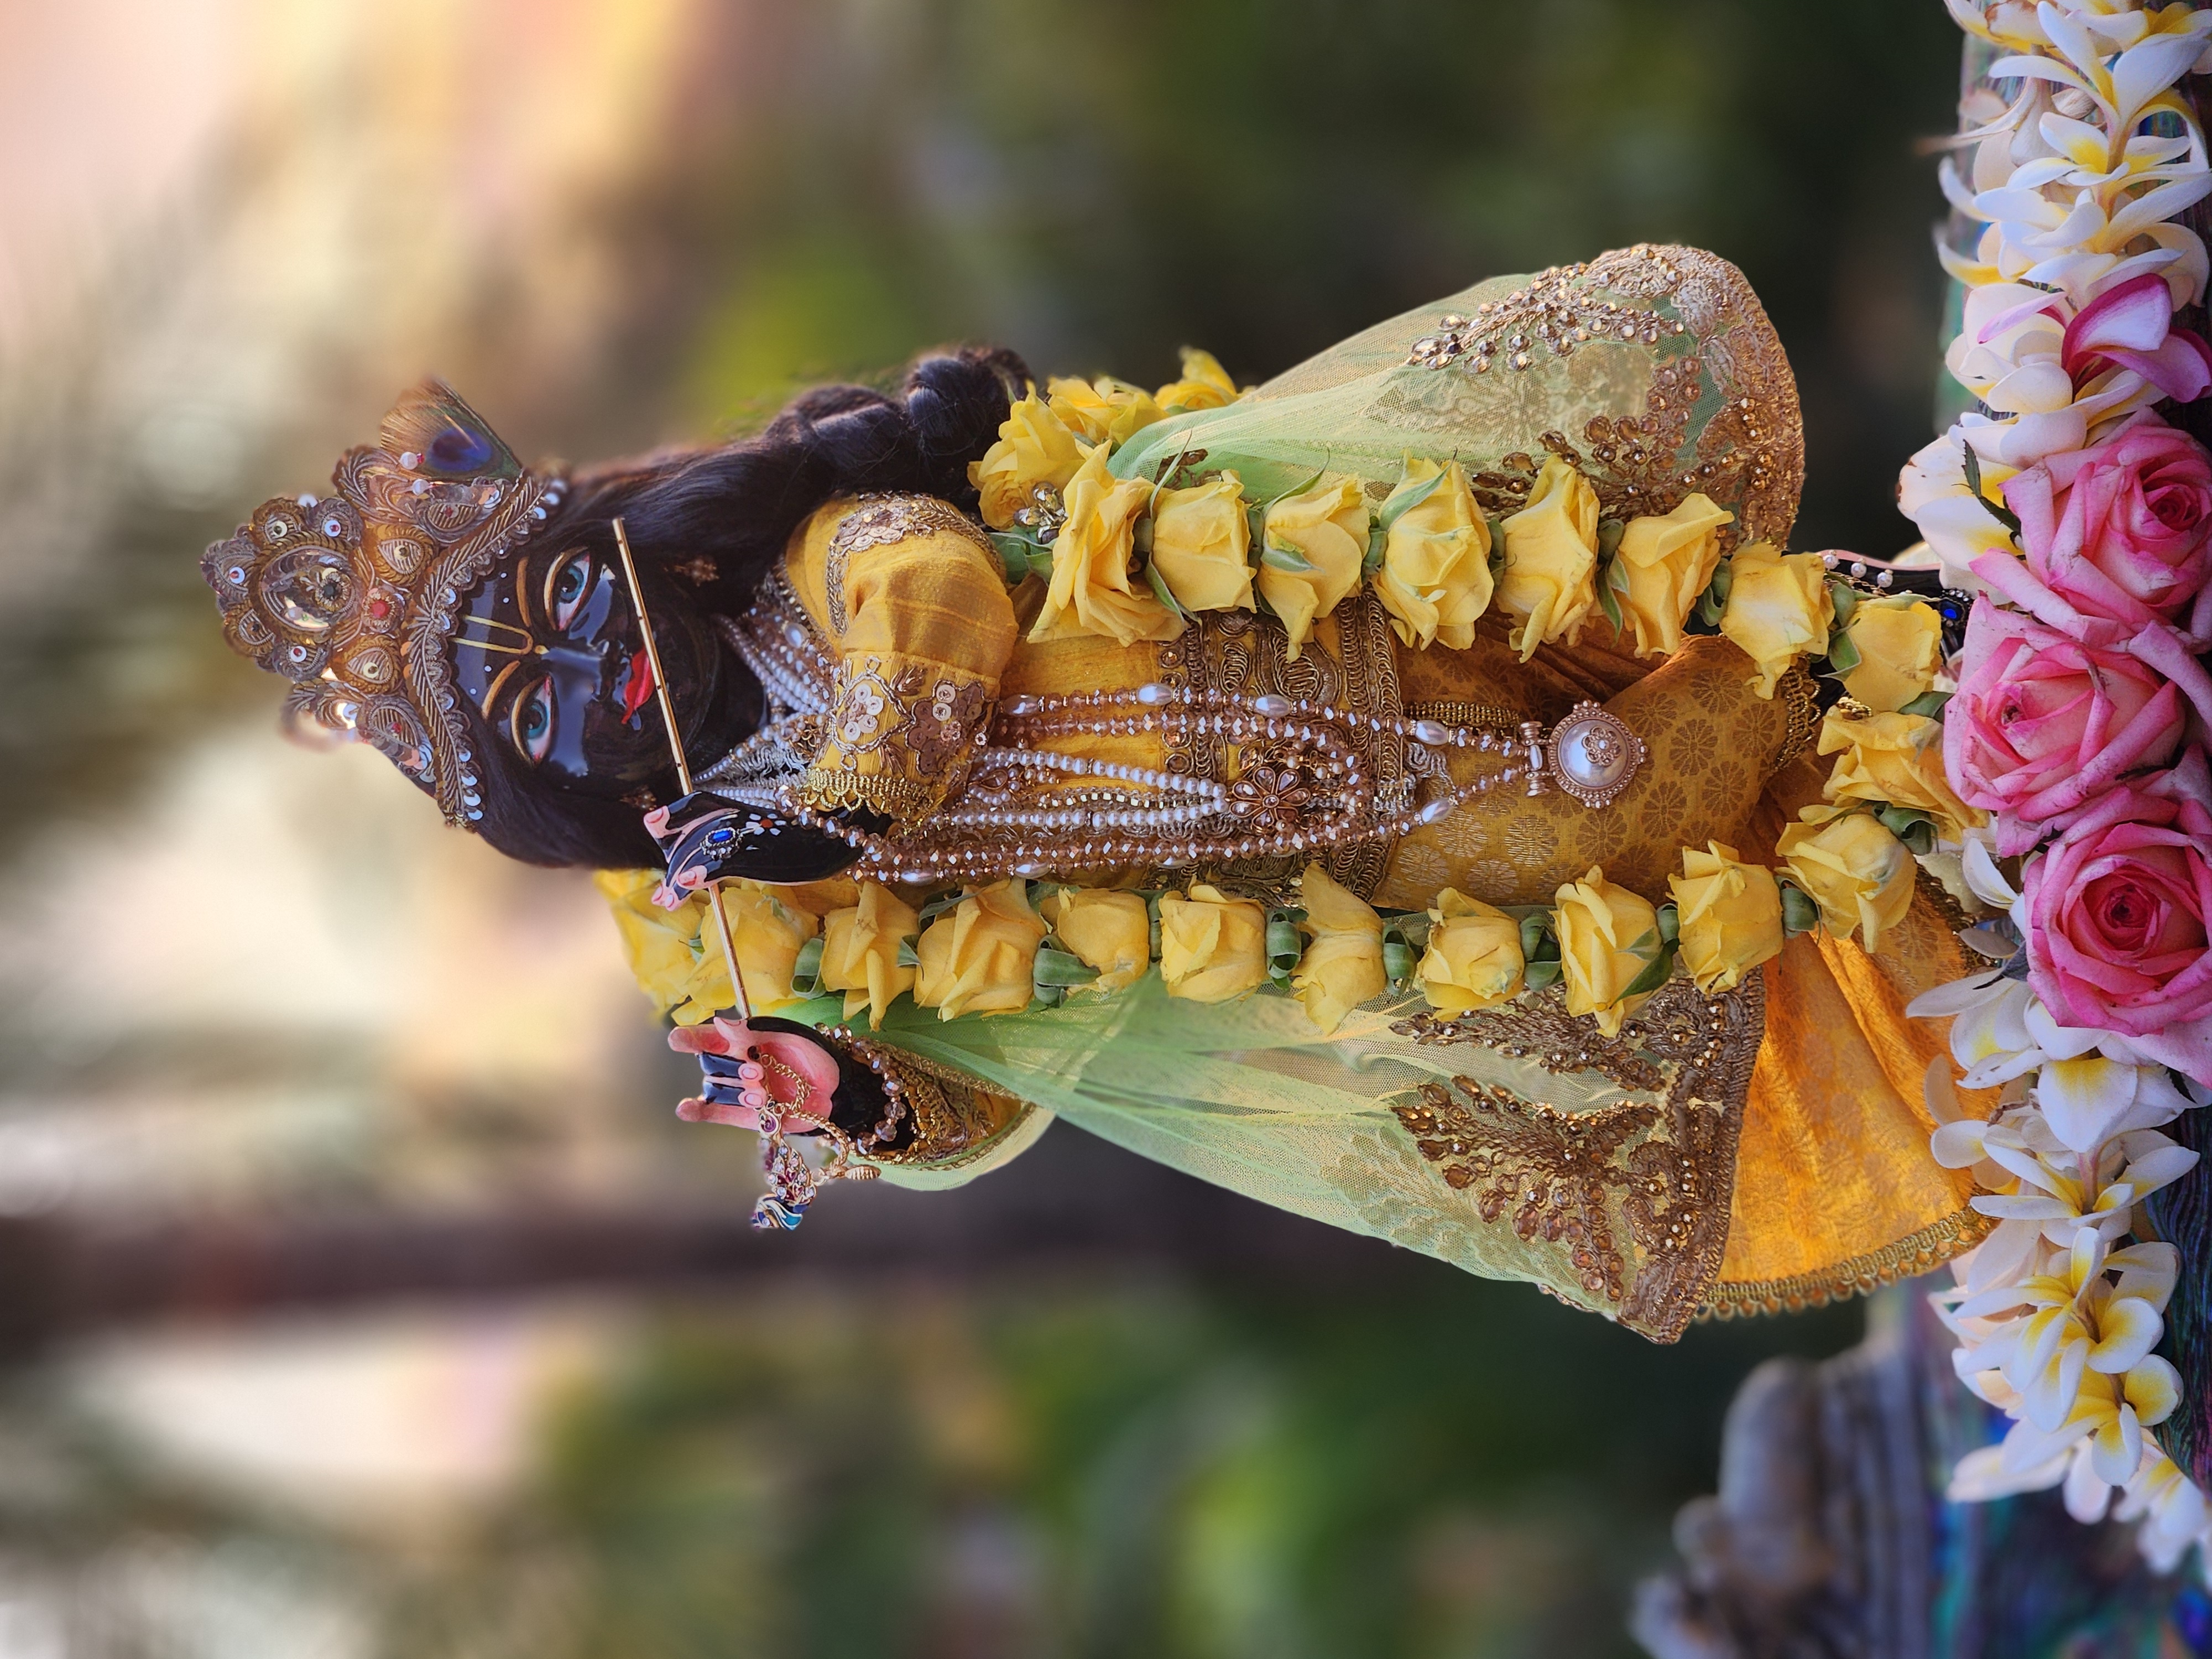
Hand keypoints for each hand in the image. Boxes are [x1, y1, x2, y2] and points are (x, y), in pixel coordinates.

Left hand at [642, 791, 863, 891]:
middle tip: (662, 892)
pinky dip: (694, 877)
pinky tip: (680, 889)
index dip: (674, 814)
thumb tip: (742, 854)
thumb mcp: (785, 829)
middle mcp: (739, 814)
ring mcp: (744, 833)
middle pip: (693, 835)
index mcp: (747, 804)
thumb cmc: (826, 827)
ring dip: (677, 880)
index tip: (653, 825)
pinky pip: (713, 866)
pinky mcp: (752, 852)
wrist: (849, 821)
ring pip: (698, 853)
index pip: (700, 802)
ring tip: (665, 899)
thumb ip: (761, 834)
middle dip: (675, 864)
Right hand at [667, 1015, 842, 1133]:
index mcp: (745, 1041)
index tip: (677, 1039)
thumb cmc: (813, 1057)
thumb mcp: (790, 1037)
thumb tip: (721, 1022)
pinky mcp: (745, 1116)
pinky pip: (717, 1113)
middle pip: (713, 1065)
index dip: (692, 1038)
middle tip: (756, 1071)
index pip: (711, 1038)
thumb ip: (755, 1032)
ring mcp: (740, 1091)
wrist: (836, 1091)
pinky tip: (686, 1108)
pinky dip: (701, 1111)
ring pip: (718, 1088)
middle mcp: (737, 1066)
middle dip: (730, 1068)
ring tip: (760, 1093)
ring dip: (734, 1090)